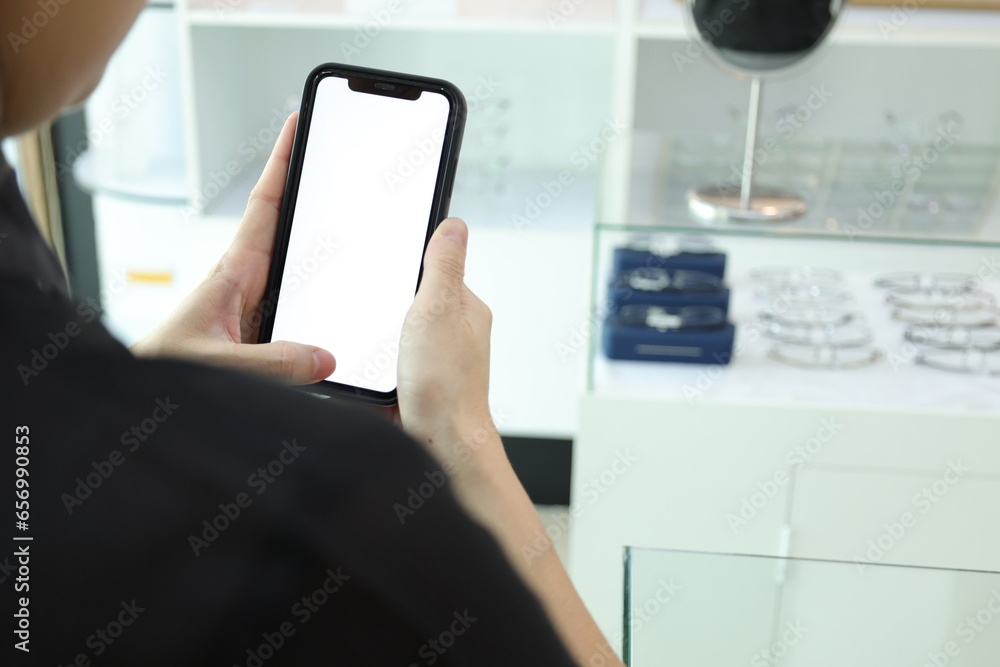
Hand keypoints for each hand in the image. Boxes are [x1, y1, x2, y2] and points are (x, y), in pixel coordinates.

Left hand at [131, 113, 335, 384]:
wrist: (138, 397)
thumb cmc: (162, 372)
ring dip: (321, 247)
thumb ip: (272, 363)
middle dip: (312, 191)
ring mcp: (253, 308)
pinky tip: (340, 303)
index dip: (281, 163)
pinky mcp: (259, 334)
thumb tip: (326, 356)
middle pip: (286, 228)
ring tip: (353, 225)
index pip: (263, 206)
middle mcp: (245, 285)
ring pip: (295, 269)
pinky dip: (321, 296)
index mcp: (232, 275)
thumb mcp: (220, 366)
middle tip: (339, 160)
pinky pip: (298, 307)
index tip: (298, 127)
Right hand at [395, 217, 500, 471]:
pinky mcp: (416, 381)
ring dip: (379, 337)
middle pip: (411, 300)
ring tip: (377, 347)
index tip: (387, 265)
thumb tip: (454, 226)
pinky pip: (389, 360)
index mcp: (467, 309)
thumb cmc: (447, 387)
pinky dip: (377, 362)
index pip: (435, 269)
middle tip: (379, 316)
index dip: (408, 264)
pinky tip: (372, 369)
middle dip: (388, 304)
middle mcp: (455, 333)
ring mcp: (436, 358)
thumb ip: (443, 267)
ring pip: (396, 332)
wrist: (440, 446)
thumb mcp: (438, 310)